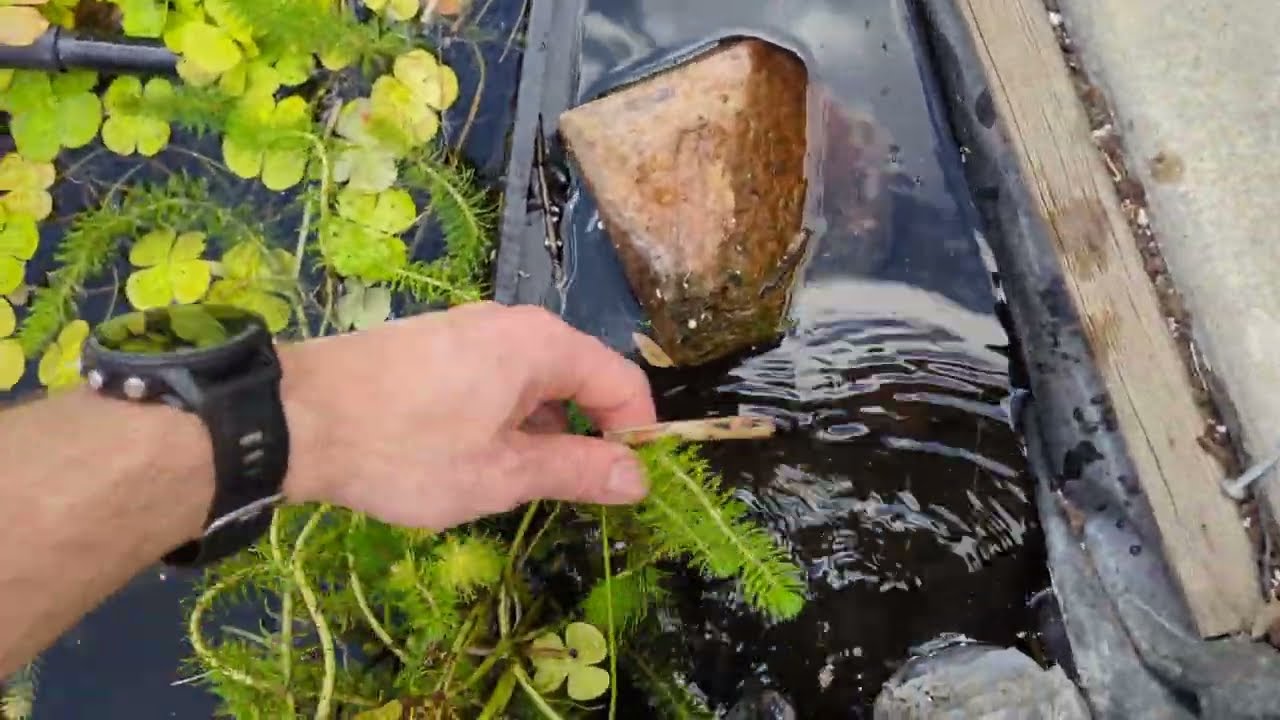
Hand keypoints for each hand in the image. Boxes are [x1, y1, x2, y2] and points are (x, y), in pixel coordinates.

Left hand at [278, 302, 656, 530]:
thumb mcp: (502, 473)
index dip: (635, 435)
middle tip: (562, 492)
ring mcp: (467, 328)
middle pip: (579, 377)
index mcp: (542, 344)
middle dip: (584, 435)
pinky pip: (493, 378)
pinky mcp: (432, 344)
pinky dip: (501, 417)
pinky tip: (466, 456)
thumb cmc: (408, 449)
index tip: (624, 487)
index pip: (622, 382)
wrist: (293, 418)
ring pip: (532, 381)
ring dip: (539, 430)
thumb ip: (577, 471)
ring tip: (506, 481)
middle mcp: (512, 323)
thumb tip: (639, 477)